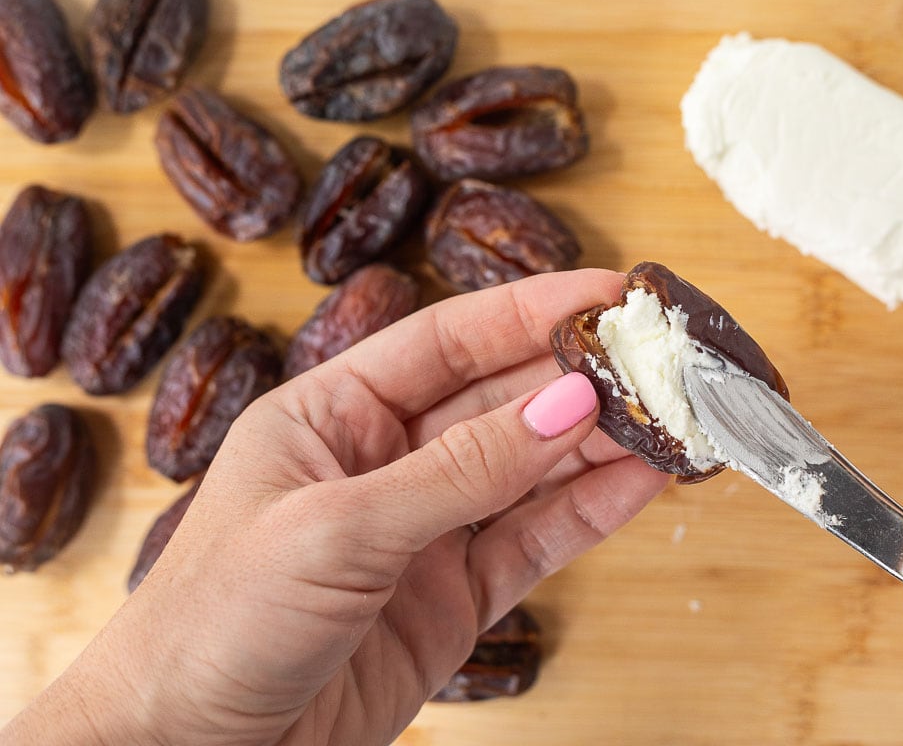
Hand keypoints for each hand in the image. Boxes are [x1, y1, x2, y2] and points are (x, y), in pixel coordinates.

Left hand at [3, 268, 669, 745]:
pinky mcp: (454, 597)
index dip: (531, 311)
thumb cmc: (213, 626)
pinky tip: (641, 481)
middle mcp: (383, 462)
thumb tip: (565, 403)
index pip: (448, 341)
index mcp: (332, 414)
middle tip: (660, 360)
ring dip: (599, 443)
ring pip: (528, 470)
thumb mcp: (338, 529)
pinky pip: (534, 540)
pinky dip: (590, 511)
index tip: (608, 291)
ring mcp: (424, 531)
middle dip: (580, 378)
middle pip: (501, 401)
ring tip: (671, 417)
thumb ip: (460, 469)